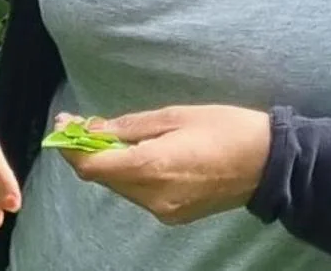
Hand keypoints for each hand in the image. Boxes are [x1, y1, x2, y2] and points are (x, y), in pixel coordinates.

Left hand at [58, 105, 272, 225]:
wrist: (267, 164)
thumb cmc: (223, 128)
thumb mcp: (173, 116)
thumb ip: (129, 127)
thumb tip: (93, 129)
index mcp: (152, 167)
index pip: (93, 168)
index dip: (71, 148)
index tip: (63, 124)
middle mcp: (153, 196)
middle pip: (104, 178)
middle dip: (88, 152)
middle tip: (82, 122)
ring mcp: (164, 210)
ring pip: (121, 187)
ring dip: (109, 163)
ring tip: (110, 135)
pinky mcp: (175, 215)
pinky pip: (140, 194)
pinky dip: (130, 175)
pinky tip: (136, 154)